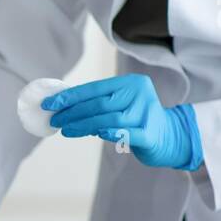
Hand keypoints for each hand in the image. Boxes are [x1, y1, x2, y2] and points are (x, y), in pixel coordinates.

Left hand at [43, 74, 202, 169]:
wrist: (171, 137)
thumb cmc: (137, 120)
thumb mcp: (121, 105)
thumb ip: (98, 103)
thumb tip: (63, 106)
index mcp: (131, 83)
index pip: (95, 89)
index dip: (70, 96)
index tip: (50, 103)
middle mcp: (140, 94)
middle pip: (100, 104)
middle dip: (73, 112)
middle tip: (55, 119)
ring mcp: (147, 113)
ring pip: (109, 119)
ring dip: (83, 126)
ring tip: (65, 130)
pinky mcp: (151, 134)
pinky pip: (127, 133)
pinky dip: (111, 133)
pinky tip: (97, 134)